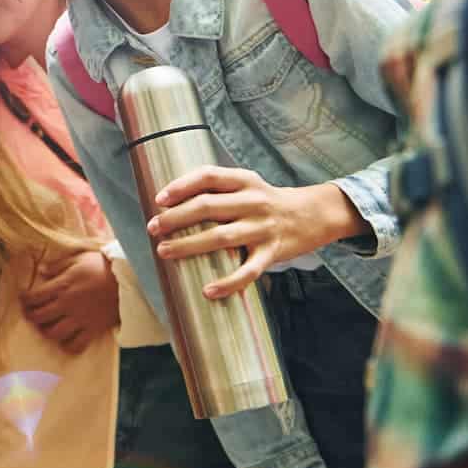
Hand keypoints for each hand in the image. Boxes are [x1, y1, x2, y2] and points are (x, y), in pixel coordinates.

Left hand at [19, 249, 118, 352]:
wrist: (127, 280)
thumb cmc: (101, 266)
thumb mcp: (77, 259)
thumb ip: (57, 266)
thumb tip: (40, 269)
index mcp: (62, 286)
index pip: (34, 297)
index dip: (24, 299)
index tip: (22, 298)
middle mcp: (67, 305)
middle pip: (39, 317)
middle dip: (30, 316)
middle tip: (29, 313)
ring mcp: (79, 319)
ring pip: (53, 333)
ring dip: (45, 332)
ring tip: (45, 327)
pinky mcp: (92, 329)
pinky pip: (76, 345)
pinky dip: (68, 346)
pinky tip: (65, 341)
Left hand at [147, 166, 366, 298]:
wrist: (313, 214)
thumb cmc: (268, 201)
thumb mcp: (247, 184)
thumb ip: (218, 189)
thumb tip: (172, 202)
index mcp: (244, 180)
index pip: (208, 176)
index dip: (181, 186)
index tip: (159, 199)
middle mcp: (253, 201)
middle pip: (208, 207)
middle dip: (175, 218)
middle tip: (153, 228)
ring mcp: (263, 227)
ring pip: (221, 237)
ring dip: (189, 245)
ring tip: (164, 251)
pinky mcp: (272, 252)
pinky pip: (248, 271)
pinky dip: (228, 282)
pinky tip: (208, 290)